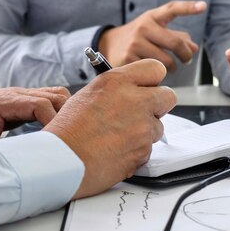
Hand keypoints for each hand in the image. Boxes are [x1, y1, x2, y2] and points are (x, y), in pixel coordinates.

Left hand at [0, 82, 69, 142]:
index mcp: (8, 101)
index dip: (52, 121)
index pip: (41, 104)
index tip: (53, 141)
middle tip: (64, 141)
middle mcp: (21, 94)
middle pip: (57, 97)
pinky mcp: (31, 98)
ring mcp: (28, 94)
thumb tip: (13, 163)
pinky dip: (62, 110)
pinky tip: (58, 128)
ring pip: (59, 95)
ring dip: (66, 113)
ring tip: (63, 135)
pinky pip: (55, 98)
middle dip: (66, 118)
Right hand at [44, 59, 176, 198]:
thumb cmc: (67, 131)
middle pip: (168, 97)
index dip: (152, 81)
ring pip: (158, 127)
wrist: (61, 161)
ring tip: (118, 138)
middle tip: (141, 114)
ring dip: (144, 133)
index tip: (147, 88)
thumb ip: (115, 90)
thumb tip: (130, 92)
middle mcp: (134, 100)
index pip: (155, 69)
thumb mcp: (88, 95)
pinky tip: (115, 152)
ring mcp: (142, 126)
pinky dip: (136, 152)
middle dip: (157, 106)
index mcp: (117, 81)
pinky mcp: (143, 150)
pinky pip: (148, 150)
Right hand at [99, 0, 205, 71]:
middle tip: (187, 60)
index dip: (188, 7)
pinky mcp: (129, 58)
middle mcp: (143, 27)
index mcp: (152, 17)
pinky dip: (158, 74)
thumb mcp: (155, 31)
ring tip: (168, 66)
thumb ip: (177, 37)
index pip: (172, 9)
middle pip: (176, 44)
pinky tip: (153, 71)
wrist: (109, 44)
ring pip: (166, 61)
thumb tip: (194, 48)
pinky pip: (153, 70)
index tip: (203, 7)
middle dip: (186, 55)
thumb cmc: (139, 37)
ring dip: (172, 67)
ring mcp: (135, 43)